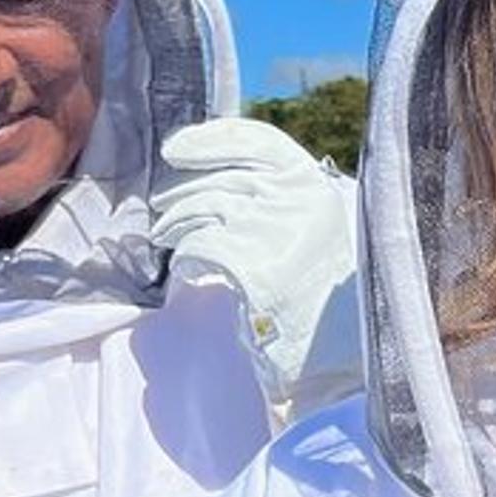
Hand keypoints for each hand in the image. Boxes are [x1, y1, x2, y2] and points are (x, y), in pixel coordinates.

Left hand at [152, 119, 361, 415]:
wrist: (333, 356)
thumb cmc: (321, 298)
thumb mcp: (315, 231)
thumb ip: (281, 199)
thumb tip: (223, 175)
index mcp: (315, 186)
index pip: (258, 142)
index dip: (211, 140)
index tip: (177, 149)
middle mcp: (297, 200)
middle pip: (221, 177)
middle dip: (181, 191)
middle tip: (162, 206)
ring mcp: (273, 230)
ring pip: (203, 208)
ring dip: (175, 222)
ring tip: (166, 237)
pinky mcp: (250, 264)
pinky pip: (199, 247)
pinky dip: (186, 257)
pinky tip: (185, 270)